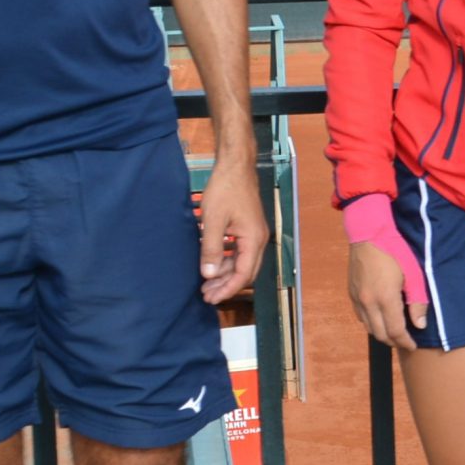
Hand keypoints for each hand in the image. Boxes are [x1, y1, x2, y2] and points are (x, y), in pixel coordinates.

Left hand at [197, 155, 270, 304]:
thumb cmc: (225, 190)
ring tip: (206, 282)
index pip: (244, 275)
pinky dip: (227, 260)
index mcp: (254, 240)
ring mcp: (254, 233)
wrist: (235, 165)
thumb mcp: (213, 220)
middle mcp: (259, 239)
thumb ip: (212, 249)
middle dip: (226, 286)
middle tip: (206, 295)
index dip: (227, 289)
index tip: (210, 299)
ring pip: (242, 262)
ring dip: (225, 274)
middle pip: (246, 272)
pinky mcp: (248, 227)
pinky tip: (212, 263)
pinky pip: (240, 251)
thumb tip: (209, 275)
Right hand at [343, 193, 425, 347]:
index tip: (413, 346)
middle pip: (380, 334)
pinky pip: (360, 316)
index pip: (395, 331)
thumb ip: (417, 301)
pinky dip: (371, 322)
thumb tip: (420, 325)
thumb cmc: (395, 250)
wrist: (368, 232)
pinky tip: (381, 318)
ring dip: (381, 333)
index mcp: (385, 298)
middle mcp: (367, 302)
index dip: (405, 342)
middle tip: (405, 341)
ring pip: (368, 327)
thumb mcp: (414, 274)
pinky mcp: (351, 292)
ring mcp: (357, 298)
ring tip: (395, 331)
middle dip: (394, 341)